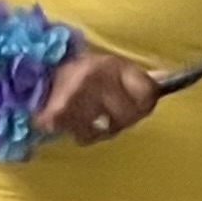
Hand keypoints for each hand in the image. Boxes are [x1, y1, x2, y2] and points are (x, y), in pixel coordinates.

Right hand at [40, 48, 159, 147]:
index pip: (147, 93)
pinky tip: (73, 119)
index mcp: (110, 64)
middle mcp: (94, 79)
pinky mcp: (58, 115)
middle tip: (106, 109)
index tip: (137, 102)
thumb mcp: (112, 66)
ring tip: (87, 112)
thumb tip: (166, 81)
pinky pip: (83, 137)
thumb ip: (138, 78)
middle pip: (128, 116)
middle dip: (121, 118)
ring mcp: (75, 98)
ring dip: (98, 128)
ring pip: (105, 131)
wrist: (35, 71)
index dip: (144, 102)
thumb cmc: (81, 72)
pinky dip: (79, 131)